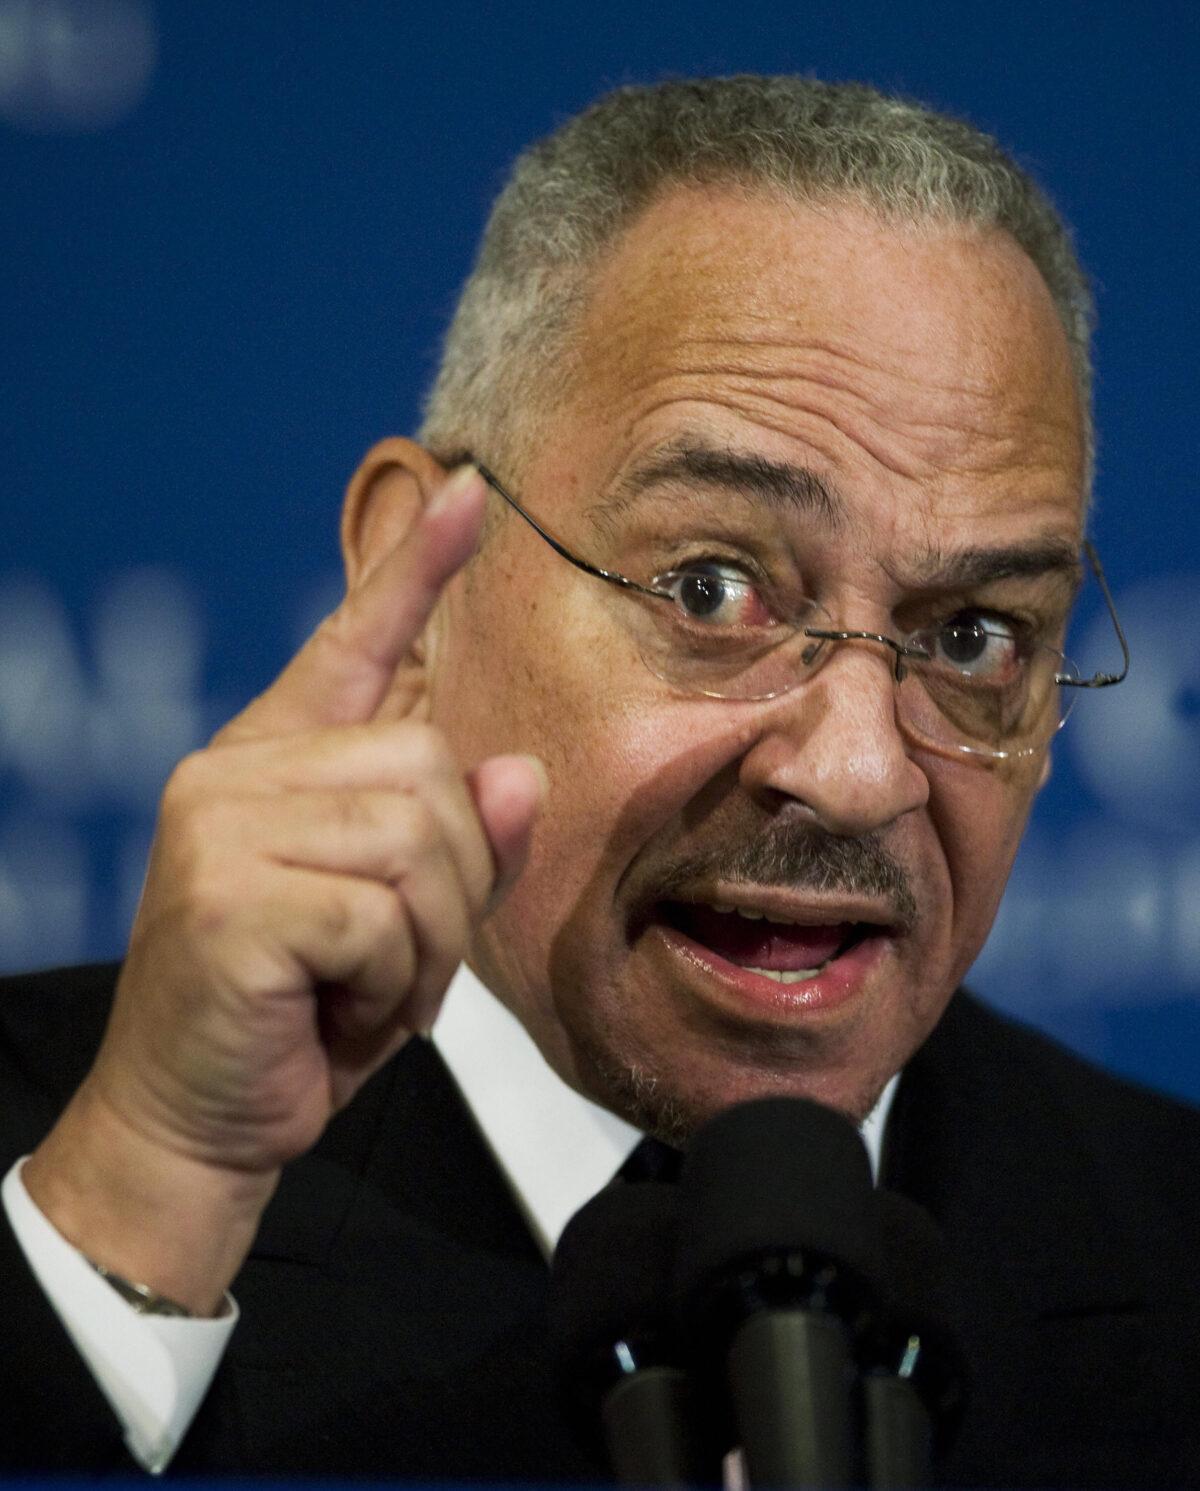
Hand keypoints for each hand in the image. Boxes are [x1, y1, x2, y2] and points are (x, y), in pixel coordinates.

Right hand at [23, 464, 543, 1312]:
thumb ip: (461, 846)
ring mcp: (221, 824)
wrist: (197, 1121)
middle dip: (455, 880)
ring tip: (367, 985)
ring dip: (428, 939)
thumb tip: (515, 773)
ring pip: (421, 837)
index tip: (471, 490)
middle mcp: (236, 771)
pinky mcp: (228, 893)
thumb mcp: (403, 927)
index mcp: (275, 761)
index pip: (354, 641)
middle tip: (398, 958)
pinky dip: (392, 980)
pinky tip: (337, 1009)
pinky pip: (385, 914)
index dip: (416, 569)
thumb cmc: (301, 1015)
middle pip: (433, 765)